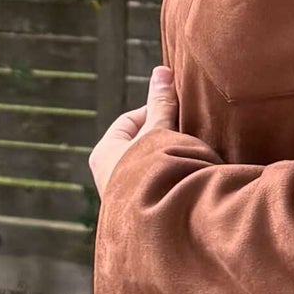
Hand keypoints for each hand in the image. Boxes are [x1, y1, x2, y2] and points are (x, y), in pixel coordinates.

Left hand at [89, 64, 177, 198]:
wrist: (157, 222)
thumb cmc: (153, 172)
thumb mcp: (159, 132)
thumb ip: (161, 104)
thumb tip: (161, 71)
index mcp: (103, 152)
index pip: (130, 120)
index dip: (156, 112)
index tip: (179, 113)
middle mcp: (107, 174)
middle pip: (139, 143)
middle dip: (164, 136)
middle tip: (187, 132)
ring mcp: (123, 195)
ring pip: (147, 164)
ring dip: (168, 157)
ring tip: (189, 155)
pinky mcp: (139, 210)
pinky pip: (154, 184)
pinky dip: (168, 176)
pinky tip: (186, 176)